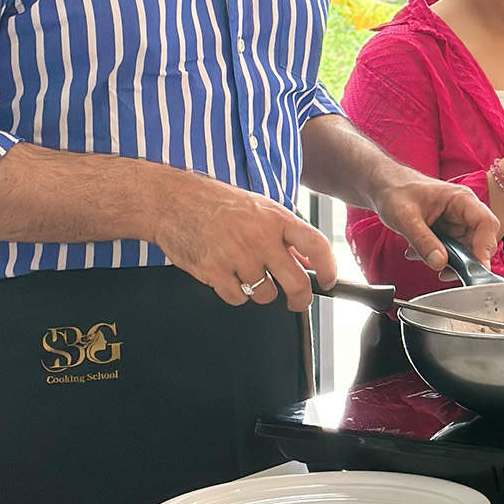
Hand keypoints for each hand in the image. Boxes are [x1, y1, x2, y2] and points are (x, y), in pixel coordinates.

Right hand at [151, 171, 336, 310]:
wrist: (173, 202)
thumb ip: (285, 234)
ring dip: (262, 292)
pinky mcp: (214, 272)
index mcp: (276, 218)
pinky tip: (229, 276)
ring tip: (249, 274)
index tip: (330, 280)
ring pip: (265, 295)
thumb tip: (309, 262)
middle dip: (300, 299)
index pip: (316, 245)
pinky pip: (238, 298)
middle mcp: (260, 238)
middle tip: (297, 301)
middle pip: (296, 282)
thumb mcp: (259, 208)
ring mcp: (237, 257)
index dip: (329, 268)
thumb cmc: (217, 202)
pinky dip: (236, 294)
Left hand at [372, 172, 500, 271]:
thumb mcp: (405, 218)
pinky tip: (417, 254)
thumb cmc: (395, 191)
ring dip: (448, 260)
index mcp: (461, 199)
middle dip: (465, 260)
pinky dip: (437, 257)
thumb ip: (423, 241)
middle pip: (480, 240)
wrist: (384, 187)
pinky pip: (452, 250)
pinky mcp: (448, 231)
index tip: (475, 268)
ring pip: (466, 249)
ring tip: (421, 257)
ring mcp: (457, 221)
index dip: (485, 247)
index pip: (486, 223)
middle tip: (445, 273)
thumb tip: (440, 263)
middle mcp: (464, 210)